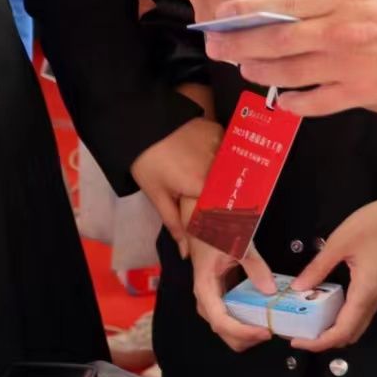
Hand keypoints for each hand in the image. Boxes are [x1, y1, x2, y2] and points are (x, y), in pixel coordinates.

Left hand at [130, 116, 221, 244]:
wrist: (143, 122)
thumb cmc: (147, 162)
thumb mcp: (157, 194)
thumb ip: (174, 224)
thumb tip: (186, 254)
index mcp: (203, 185)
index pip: (226, 210)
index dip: (228, 222)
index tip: (230, 232)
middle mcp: (219, 166)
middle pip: (232, 190)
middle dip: (230, 202)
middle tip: (227, 212)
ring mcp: (221, 145)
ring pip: (233, 170)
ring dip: (229, 181)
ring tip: (222, 189)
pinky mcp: (220, 131)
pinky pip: (229, 152)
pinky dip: (224, 161)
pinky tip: (217, 166)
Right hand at [184, 196, 277, 352]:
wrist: (201, 215)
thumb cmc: (215, 228)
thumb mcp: (238, 245)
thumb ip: (255, 268)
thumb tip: (271, 290)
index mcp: (205, 287)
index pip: (221, 322)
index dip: (243, 332)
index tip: (265, 332)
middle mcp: (204, 298)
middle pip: (222, 331)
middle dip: (246, 338)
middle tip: (270, 331)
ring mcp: (210, 297)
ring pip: (225, 327)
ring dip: (245, 332)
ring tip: (267, 325)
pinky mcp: (217, 293)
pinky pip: (229, 316)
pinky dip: (244, 321)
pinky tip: (260, 315)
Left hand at [202, 0, 376, 115]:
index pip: (282, 1)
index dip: (246, 8)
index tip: (223, 11)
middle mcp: (339, 32)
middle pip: (275, 39)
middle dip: (238, 43)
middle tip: (213, 45)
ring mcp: (349, 66)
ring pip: (289, 73)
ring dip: (258, 71)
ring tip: (241, 67)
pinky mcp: (361, 92)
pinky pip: (317, 103)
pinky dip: (294, 103)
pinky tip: (280, 99)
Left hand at [287, 181, 376, 351]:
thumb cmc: (376, 225)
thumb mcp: (339, 243)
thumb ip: (318, 268)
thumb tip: (298, 288)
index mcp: (364, 294)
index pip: (341, 332)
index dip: (319, 342)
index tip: (296, 341)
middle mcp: (373, 301)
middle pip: (349, 334)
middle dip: (323, 339)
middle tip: (297, 331)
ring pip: (355, 324)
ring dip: (332, 328)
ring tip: (307, 319)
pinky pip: (359, 311)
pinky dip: (340, 315)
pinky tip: (323, 302)